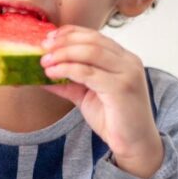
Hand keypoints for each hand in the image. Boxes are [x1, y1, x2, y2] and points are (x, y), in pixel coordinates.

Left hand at [40, 25, 163, 178]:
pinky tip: (52, 73)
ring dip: (63, 54)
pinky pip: (88, 73)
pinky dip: (67, 69)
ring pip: (90, 52)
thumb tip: (42, 73)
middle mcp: (128, 61)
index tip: (49, 37)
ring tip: (45, 61)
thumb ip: (68, 82)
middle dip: (64, 42)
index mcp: (123, 58)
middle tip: (43, 48)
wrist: (135, 145)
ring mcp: (128, 73)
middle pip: (92, 41)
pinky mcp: (122, 88)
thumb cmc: (114, 120)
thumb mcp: (86, 96)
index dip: (71, 33)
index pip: (95, 36)